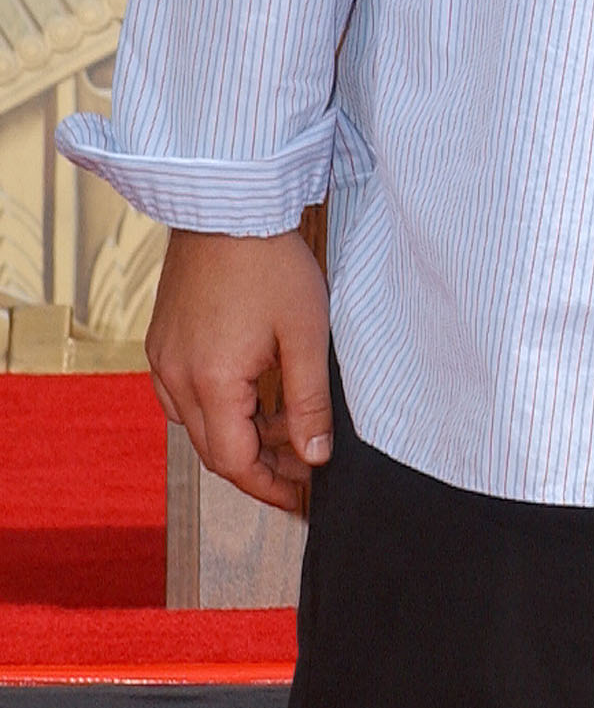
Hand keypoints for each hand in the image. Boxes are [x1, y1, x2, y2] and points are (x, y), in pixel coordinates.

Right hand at [146, 227, 332, 514]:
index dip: (270, 487)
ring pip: (199, 424)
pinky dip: (221, 407)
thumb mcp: (307, 335)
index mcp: (210, 383)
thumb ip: (310, 401)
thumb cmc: (272, 265)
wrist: (228, 209)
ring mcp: (163, 360)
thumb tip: (316, 455)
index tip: (302, 498)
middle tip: (305, 468)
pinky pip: (187, 395)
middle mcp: (175, 379)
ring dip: (242, 435)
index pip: (234, 462)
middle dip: (261, 466)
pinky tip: (257, 393)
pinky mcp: (164, 342)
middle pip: (214, 450)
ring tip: (292, 427)